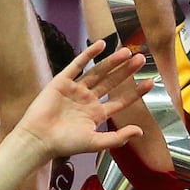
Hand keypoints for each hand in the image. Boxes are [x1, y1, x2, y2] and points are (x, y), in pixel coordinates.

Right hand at [12, 42, 148, 160]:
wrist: (39, 139)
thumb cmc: (65, 144)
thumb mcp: (95, 142)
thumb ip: (118, 137)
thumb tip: (140, 131)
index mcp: (97, 113)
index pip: (121, 100)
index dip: (136, 91)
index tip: (151, 82)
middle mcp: (88, 99)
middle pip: (112, 82)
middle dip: (126, 71)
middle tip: (142, 58)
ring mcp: (76, 89)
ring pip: (98, 72)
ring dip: (112, 61)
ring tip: (127, 52)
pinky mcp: (62, 81)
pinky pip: (77, 65)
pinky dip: (88, 54)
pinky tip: (101, 45)